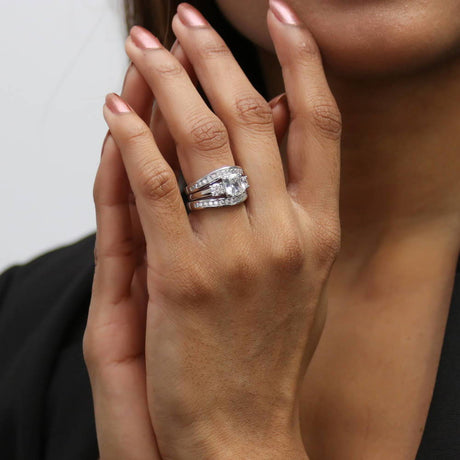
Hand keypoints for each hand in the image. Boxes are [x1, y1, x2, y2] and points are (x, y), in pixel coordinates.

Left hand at [86, 1, 340, 458]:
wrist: (243, 429)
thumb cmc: (266, 350)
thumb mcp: (299, 274)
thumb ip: (295, 204)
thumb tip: (280, 129)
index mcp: (319, 228)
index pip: (321, 123)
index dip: (304, 62)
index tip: (282, 17)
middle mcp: (285, 232)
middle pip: (249, 115)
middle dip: (215, 55)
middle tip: (187, 19)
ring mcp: (235, 254)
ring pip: (198, 138)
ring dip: (166, 81)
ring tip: (143, 45)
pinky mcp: (181, 279)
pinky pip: (153, 187)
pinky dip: (130, 141)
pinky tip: (113, 110)